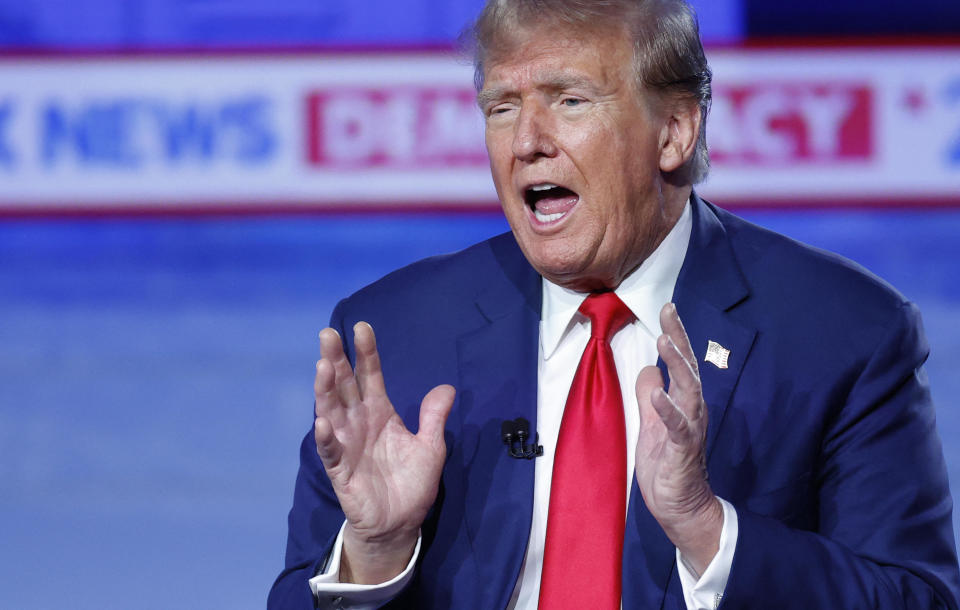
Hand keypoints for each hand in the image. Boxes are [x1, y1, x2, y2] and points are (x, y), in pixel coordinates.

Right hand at [314, 322, 454, 583]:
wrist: (400, 523)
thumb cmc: (412, 483)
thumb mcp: (431, 447)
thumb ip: (434, 417)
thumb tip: (446, 387)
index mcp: (380, 413)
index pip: (370, 376)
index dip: (366, 353)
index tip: (363, 327)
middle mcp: (359, 422)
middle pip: (345, 386)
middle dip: (336, 360)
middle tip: (328, 334)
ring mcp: (346, 444)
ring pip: (332, 411)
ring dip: (325, 390)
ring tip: (322, 366)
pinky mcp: (340, 469)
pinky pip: (331, 451)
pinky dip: (326, 437)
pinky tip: (322, 422)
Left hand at [634, 303, 722, 575]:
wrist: (682, 508)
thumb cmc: (667, 465)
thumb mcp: (651, 424)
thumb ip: (650, 395)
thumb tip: (648, 368)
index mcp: (683, 403)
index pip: (681, 363)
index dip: (675, 335)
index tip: (668, 308)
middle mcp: (692, 411)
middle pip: (689, 368)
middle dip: (679, 338)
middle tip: (670, 311)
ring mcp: (690, 430)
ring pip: (688, 391)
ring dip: (677, 366)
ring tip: (665, 342)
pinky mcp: (683, 451)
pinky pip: (678, 428)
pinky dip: (668, 410)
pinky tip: (657, 395)